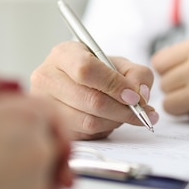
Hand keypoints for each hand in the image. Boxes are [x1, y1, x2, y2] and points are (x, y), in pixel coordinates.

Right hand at [30, 41, 158, 139]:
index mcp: (63, 54)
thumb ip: (137, 74)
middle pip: (89, 99)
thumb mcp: (120, 65)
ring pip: (87, 121)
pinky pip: (84, 134)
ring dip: (115, 122)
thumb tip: (140, 95)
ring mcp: (45, 103)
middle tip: (143, 113)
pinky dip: (104, 130)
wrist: (76, 84)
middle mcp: (47, 77)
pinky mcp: (52, 124)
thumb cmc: (99, 72)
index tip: (135, 96)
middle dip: (122, 110)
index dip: (114, 85)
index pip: (86, 69)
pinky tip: (110, 121)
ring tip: (127, 116)